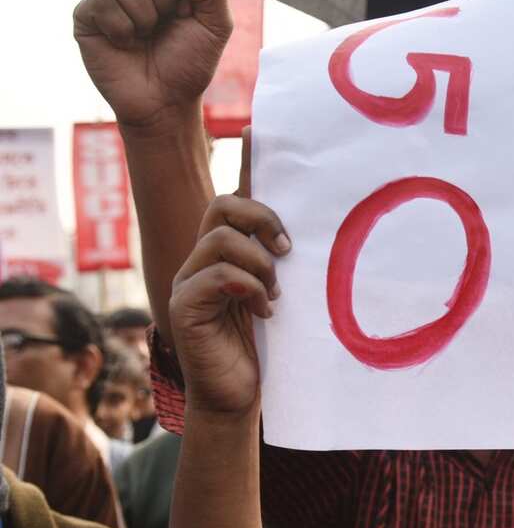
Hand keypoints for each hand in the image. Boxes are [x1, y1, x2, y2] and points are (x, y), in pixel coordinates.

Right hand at [73, 0, 231, 132]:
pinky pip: (104, 3)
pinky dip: (122, 29)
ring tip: (146, 37)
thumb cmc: (190, 63)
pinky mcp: (88, 15)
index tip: (190, 9)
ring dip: (146, 17)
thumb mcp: (217, 25)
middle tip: (167, 26)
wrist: (166, 101)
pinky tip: (125, 44)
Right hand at [169, 135, 290, 415]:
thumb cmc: (266, 349)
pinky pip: (214, 276)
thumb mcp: (285, 297)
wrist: (238, 397)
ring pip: (220, 237)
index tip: (260, 130)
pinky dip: (248, 288)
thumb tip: (315, 235)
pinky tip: (266, 312)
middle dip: (261, 217)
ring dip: (259, 261)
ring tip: (277, 293)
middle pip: (222, 205)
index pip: (237, 197)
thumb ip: (288, 265)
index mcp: (229, 252)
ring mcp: (190, 280)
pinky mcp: (184, 306)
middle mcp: (204, 259)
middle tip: (289, 250)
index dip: (247, 163)